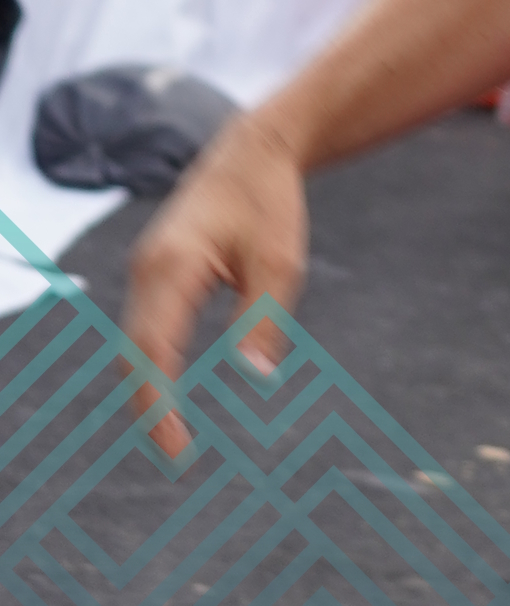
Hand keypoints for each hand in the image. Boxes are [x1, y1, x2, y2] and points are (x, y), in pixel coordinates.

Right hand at [124, 111, 309, 452]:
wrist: (254, 151)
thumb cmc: (269, 203)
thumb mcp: (279, 261)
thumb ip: (263, 319)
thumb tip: (255, 379)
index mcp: (174, 265)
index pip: (153, 348)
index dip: (159, 403)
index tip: (176, 445)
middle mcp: (148, 268)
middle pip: (134, 351)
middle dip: (148, 405)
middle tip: (175, 454)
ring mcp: (146, 268)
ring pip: (135, 341)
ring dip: (147, 386)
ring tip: (172, 435)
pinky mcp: (155, 271)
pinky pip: (145, 325)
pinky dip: (151, 362)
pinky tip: (170, 394)